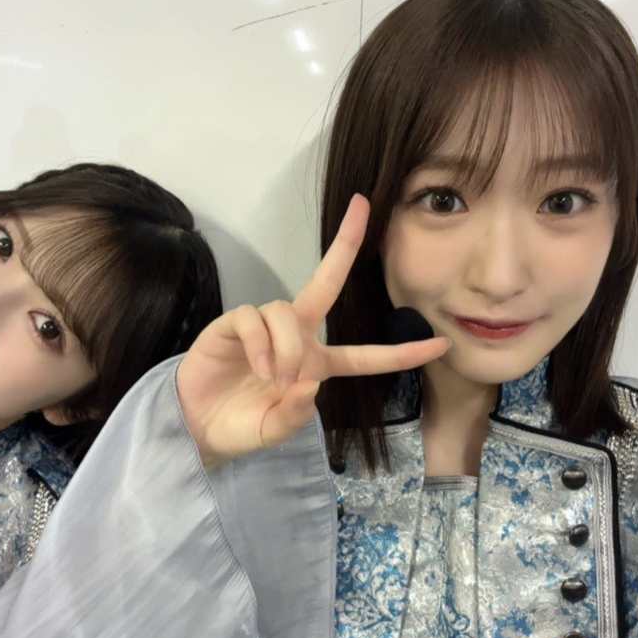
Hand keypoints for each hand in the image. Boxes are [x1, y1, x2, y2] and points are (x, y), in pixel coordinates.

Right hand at [177, 195, 449, 467]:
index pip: (367, 356)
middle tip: (363, 205)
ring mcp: (265, 327)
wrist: (197, 429)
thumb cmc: (242, 427)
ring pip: (287, 309)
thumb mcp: (276, 431)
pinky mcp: (234, 324)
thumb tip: (309, 382)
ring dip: (286, 346)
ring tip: (274, 378)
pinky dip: (261, 342)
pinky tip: (257, 366)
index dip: (402, 353)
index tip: (441, 345)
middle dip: (345, 243)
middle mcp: (295, 337)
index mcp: (317, 365)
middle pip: (326, 282)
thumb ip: (296, 415)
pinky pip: (255, 317)